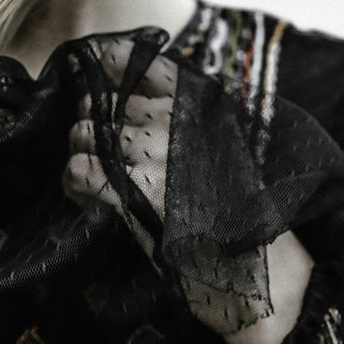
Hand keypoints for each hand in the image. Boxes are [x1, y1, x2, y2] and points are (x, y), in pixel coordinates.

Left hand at [64, 52, 312, 343]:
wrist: (269, 279)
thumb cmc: (248, 219)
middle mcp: (181, 126)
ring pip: (90, 133)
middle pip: (108, 102)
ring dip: (81, 148)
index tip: (93, 67)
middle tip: (94, 140)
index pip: (147, 66)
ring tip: (88, 167)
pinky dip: (75, 179)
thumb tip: (135, 96)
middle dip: (92, 119)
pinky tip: (82, 190)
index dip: (113, 63)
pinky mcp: (141, 200)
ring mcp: (160, 160)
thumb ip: (191, 123)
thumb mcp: (227, 155)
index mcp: (204, 111)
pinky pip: (83, 172)